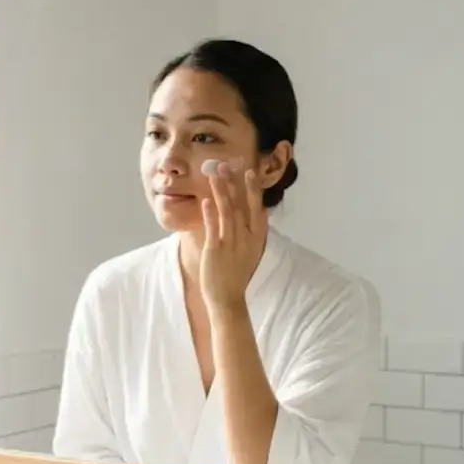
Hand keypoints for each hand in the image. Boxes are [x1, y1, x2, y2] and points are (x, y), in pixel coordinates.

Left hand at [200, 160, 266, 312]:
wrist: (228, 298)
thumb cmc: (236, 274)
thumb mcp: (250, 250)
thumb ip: (252, 231)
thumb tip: (257, 211)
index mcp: (257, 237)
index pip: (256, 208)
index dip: (253, 189)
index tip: (249, 171)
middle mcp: (247, 238)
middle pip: (242, 205)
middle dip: (236, 184)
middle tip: (230, 164)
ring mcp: (231, 244)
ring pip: (227, 212)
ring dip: (221, 191)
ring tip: (215, 174)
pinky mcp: (215, 250)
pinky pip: (213, 228)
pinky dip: (210, 213)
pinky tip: (205, 201)